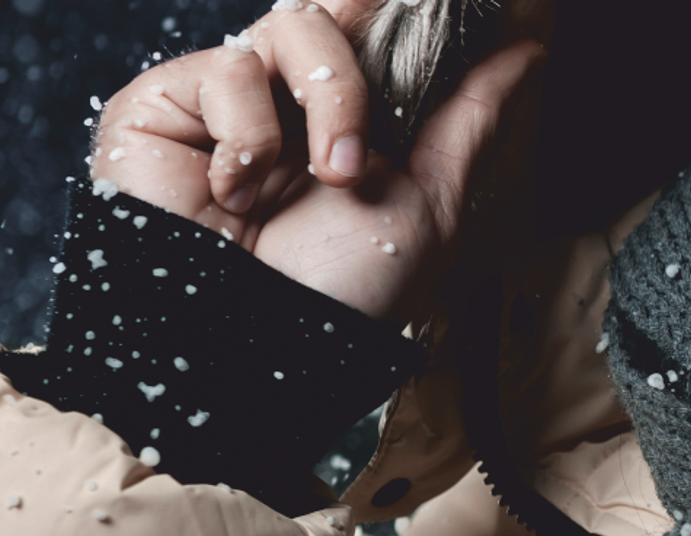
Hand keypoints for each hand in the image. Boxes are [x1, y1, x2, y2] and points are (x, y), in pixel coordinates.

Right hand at [90, 1, 543, 321]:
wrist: (256, 347)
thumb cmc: (340, 295)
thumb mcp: (427, 207)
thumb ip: (469, 120)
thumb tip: (527, 51)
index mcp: (344, 123)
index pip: (372, 33)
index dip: (396, 14)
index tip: (438, 7)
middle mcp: (284, 107)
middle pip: (336, 18)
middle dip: (356, 86)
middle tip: (352, 167)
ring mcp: (223, 104)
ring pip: (289, 28)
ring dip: (320, 109)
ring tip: (307, 183)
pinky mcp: (164, 106)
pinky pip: (227, 69)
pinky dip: (246, 139)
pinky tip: (233, 197)